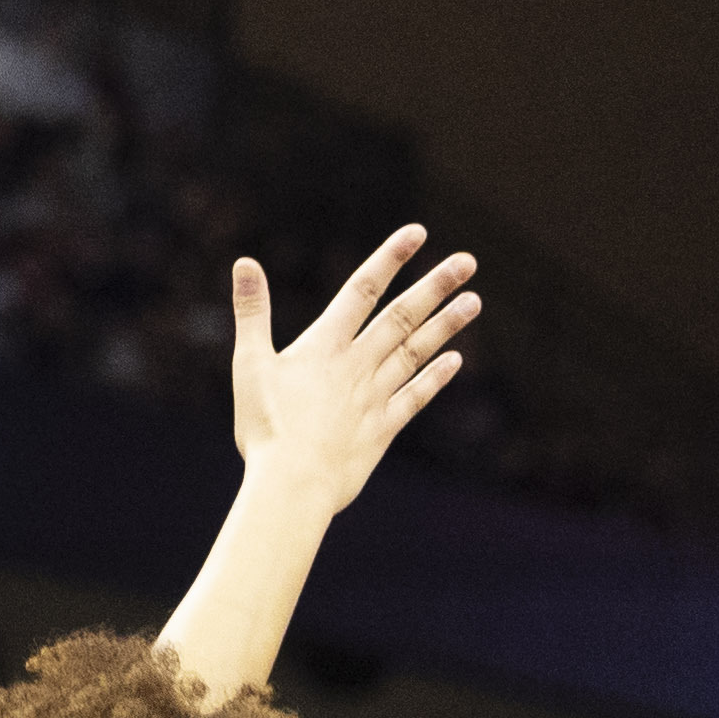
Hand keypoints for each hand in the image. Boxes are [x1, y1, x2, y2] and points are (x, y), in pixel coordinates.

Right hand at [227, 222, 477, 509]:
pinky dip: (435, 377)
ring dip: (446, 325)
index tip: (417, 233)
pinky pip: (415, 396)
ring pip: (416, 351)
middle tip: (467, 262)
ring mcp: (375, 396)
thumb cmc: (265, 426)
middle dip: (435, 286)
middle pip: (401, 317)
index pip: (362, 290)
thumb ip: (252, 312)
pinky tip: (455, 360)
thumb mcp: (249, 363)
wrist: (294, 484)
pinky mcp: (383, 428)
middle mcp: (357, 365)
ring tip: (474, 301)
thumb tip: (244, 262)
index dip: (390, 259)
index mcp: (324, 346)